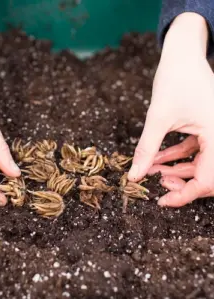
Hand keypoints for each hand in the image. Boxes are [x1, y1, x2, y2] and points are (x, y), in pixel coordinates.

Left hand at [128, 13, 213, 206]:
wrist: (182, 55)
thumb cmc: (175, 79)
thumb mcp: (157, 118)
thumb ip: (146, 149)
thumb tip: (133, 176)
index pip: (207, 180)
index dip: (184, 195)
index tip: (162, 201)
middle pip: (207, 175)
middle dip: (181, 182)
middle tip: (157, 182)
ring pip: (200, 164)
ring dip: (175, 169)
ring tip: (151, 170)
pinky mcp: (208, 128)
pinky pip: (195, 150)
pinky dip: (176, 156)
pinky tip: (156, 159)